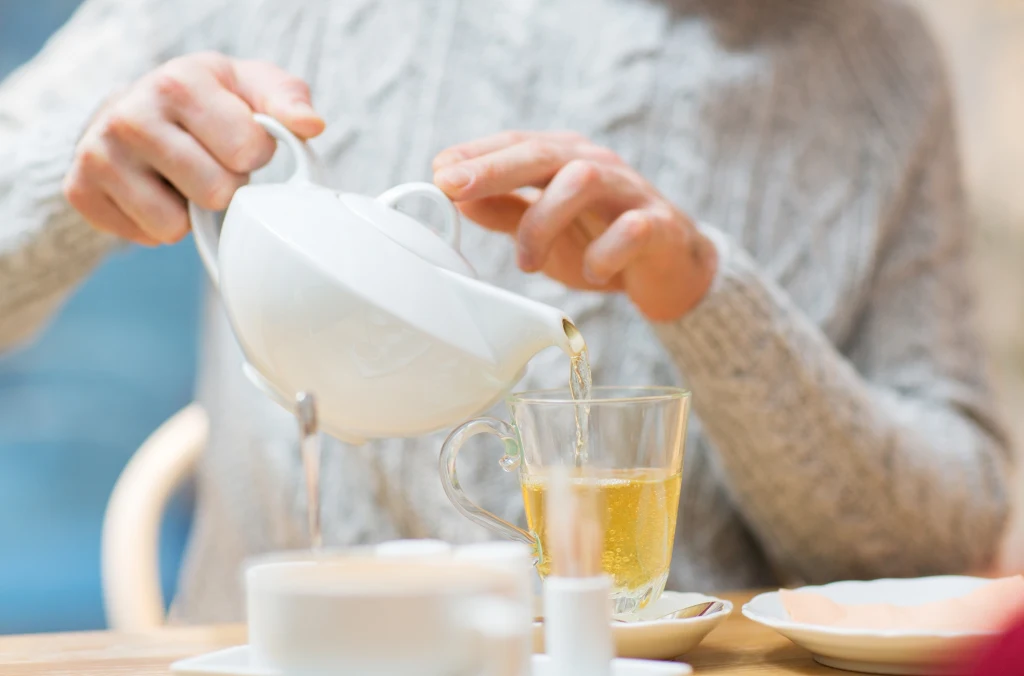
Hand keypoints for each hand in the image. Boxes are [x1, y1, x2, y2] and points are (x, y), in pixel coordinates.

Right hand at [63, 52, 324, 245]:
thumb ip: (289, 101)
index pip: (247, 151)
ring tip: (184, 178)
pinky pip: (145, 239)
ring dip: (191, 212)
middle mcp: (130, 115)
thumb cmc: (211, 101)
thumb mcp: (254, 85)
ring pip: (175, 225)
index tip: (239, 141)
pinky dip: (158, 224)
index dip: (255, 155)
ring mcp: (98, 155)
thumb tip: (310, 125)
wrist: (140, 106)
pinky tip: (156, 192)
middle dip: (226, 186)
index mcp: (178, 82)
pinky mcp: (80, 192)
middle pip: (215, 193)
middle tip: (211, 162)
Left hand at [432, 131, 716, 320]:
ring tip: (527, 262)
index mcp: (567, 160)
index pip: (518, 144)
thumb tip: (456, 197)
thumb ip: (504, 212)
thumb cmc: (602, 243)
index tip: (438, 171)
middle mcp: (598, 165)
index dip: (477, 154)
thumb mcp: (544, 230)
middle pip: (544, 154)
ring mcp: (631, 193)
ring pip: (583, 181)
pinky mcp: (661, 226)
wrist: (672, 269)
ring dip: (544, 221)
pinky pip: (632, 230)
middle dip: (494, 169)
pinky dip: (605, 252)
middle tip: (454, 188)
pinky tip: (594, 271)